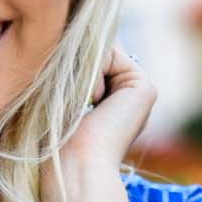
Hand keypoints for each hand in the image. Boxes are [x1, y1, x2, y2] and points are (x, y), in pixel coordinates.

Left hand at [70, 44, 155, 166]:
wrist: (75, 166)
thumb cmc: (56, 142)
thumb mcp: (58, 96)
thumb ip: (72, 65)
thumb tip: (80, 35)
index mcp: (110, 102)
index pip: (84, 59)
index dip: (66, 68)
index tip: (62, 103)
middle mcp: (128, 96)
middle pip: (94, 52)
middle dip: (75, 67)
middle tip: (72, 105)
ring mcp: (140, 91)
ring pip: (100, 49)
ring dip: (80, 73)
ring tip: (82, 106)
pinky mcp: (145, 88)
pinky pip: (108, 53)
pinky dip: (90, 73)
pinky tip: (92, 103)